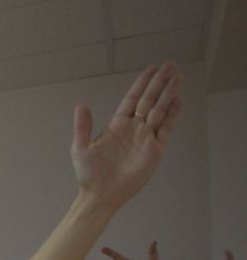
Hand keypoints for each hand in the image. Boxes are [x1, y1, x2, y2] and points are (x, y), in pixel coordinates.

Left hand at [71, 62, 181, 207]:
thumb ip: (83, 126)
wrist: (101, 195)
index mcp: (117, 125)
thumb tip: (81, 105)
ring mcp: (146, 138)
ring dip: (169, 93)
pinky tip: (178, 100)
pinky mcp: (155, 150)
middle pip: (150, 100)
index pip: (133, 98)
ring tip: (178, 77)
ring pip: (161, 110)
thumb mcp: (81, 147)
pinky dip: (173, 114)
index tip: (153, 69)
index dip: (143, 83)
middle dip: (160, 82)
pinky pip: (166, 128)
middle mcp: (134, 128)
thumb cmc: (89, 174)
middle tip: (171, 65)